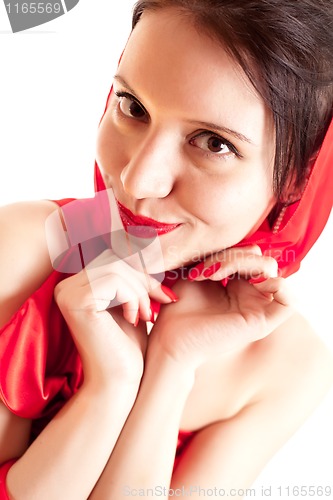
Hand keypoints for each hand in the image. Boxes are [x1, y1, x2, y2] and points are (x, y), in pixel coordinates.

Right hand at [54, 249, 176, 386]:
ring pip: (117, 268)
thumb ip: (134, 278)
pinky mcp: (75, 301)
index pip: (114, 258)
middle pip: (116, 259)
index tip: (162, 294)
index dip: (142, 271)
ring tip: (147, 315)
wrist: (119, 383)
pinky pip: (113, 280)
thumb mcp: (133, 303)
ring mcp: (67, 293)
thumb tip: (150, 246)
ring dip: (140, 291)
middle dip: (144, 279)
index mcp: (77, 285)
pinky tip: (134, 319)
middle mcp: (66, 286)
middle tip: (159, 303)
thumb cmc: (128, 347)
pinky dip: (132, 297)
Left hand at [149, 247, 294, 368]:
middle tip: (203, 271)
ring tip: (211, 275)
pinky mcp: (261, 324)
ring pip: (269, 268)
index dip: (225, 250)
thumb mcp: (197, 271)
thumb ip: (219, 255)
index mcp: (238, 283)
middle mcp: (250, 295)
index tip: (195, 265)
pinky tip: (241, 284)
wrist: (170, 338)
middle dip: (230, 254)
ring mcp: (257, 308)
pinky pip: (289, 302)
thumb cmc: (178, 307)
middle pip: (259, 256)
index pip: (248, 251)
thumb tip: (239, 241)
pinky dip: (275, 284)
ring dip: (239, 262)